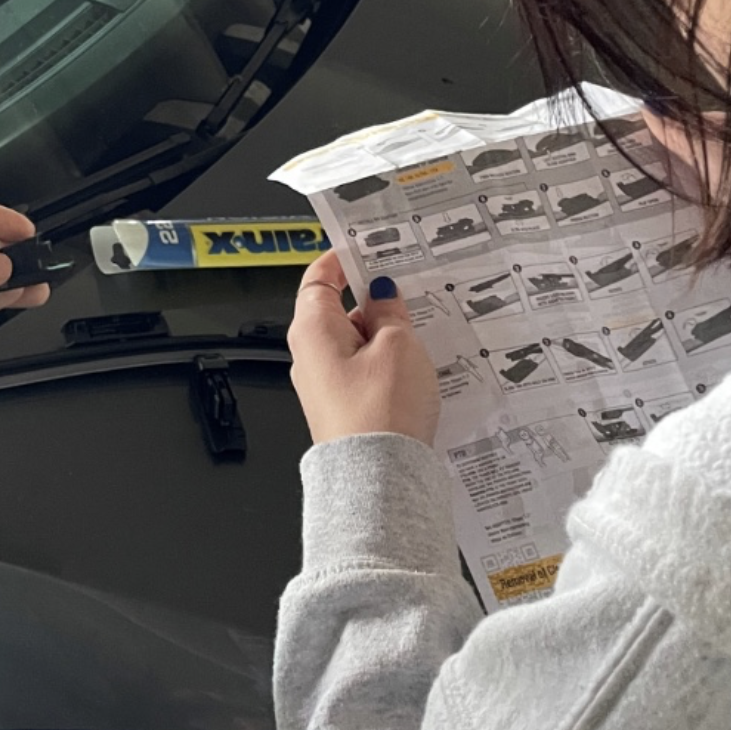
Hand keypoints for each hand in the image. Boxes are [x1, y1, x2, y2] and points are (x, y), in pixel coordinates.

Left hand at [287, 252, 440, 446]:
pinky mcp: (342, 408)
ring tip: (422, 333)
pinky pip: (361, 372)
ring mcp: (324, 384)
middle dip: (373, 300)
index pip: (319, 278)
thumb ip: (389, 312)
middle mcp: (309, 355)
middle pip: (338, 310)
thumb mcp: (398, 346)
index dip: (343, 260)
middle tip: (410, 291)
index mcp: (312, 328)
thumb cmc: (381, 412)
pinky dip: (384, 363)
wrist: (379, 481)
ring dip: (384, 335)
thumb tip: (381, 292)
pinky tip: (415, 368)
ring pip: (354, 343)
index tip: (368, 248)